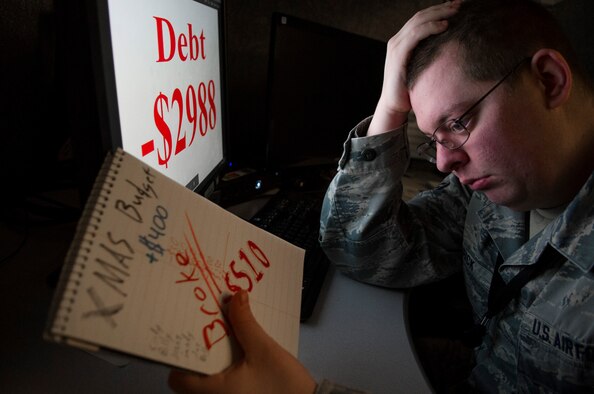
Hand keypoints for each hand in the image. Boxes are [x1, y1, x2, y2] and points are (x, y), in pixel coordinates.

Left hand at [168, 291, 315, 393]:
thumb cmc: (285, 389)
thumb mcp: (264, 350)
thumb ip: (246, 323)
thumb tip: (235, 299)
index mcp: (214, 391)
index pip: (178, 377)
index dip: (180, 354)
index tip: (188, 330)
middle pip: (192, 373)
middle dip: (201, 347)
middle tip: (209, 323)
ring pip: (208, 375)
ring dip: (215, 354)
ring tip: (226, 331)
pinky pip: (223, 378)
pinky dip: (226, 362)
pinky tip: (239, 346)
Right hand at [368, 0, 460, 135]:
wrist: (394, 106)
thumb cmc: (409, 89)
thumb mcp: (420, 68)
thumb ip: (428, 55)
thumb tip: (449, 49)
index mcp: (401, 41)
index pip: (421, 19)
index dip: (439, 10)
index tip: (457, 7)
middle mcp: (397, 40)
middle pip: (420, 16)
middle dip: (441, 8)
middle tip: (460, 4)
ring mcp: (396, 47)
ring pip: (418, 21)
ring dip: (439, 14)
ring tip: (455, 11)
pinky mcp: (398, 55)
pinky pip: (415, 35)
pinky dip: (430, 27)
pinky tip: (444, 25)